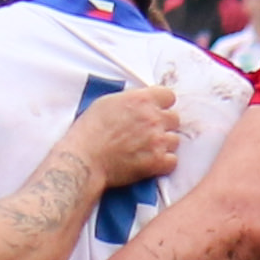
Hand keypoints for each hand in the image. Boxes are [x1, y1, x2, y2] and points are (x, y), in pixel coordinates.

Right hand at [63, 81, 179, 187]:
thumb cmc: (89, 132)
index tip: (155, 111)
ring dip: (164, 144)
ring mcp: (157, 140)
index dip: (162, 104)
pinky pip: (172, 161)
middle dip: (163, 125)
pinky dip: (163, 163)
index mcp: (141, 99)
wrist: (84, 159)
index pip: (169, 96)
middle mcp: (153, 118)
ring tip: (147, 149)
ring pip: (174, 140)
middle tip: (148, 132)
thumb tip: (140, 102)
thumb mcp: (106, 103)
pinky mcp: (156, 162)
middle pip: (174, 118)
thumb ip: (130, 100)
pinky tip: (150, 162)